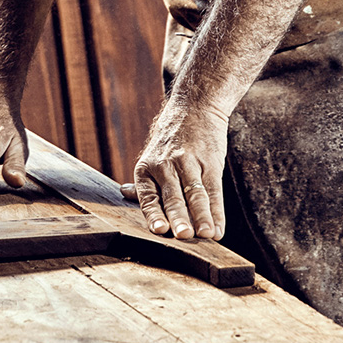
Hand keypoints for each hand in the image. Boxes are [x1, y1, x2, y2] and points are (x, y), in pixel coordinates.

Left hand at [121, 101, 227, 240]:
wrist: (195, 106)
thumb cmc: (171, 138)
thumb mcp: (152, 155)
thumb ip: (144, 179)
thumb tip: (124, 194)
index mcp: (147, 167)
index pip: (149, 195)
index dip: (154, 213)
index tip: (160, 230)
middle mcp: (166, 165)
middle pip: (173, 195)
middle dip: (179, 217)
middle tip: (183, 236)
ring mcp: (189, 163)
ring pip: (195, 193)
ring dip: (202, 216)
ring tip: (205, 235)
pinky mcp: (210, 162)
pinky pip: (214, 189)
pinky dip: (217, 211)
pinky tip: (218, 228)